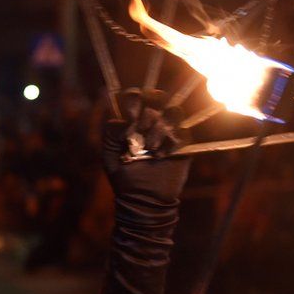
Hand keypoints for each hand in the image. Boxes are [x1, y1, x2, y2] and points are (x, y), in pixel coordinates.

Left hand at [103, 89, 190, 205]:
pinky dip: (171, 144)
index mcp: (134, 119)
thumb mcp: (109, 154)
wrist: (143, 199)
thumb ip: (111, 132)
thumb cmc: (124, 176)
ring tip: (150, 148)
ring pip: (174, 112)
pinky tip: (160, 157)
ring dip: (160, 129)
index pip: (137, 95)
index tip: (130, 116)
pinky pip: (184, 133)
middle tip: (140, 131)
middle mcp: (153, 121)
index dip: (134, 99)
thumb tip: (126, 122)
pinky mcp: (184, 145)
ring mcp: (170, 131)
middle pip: (158, 97)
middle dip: (148, 114)